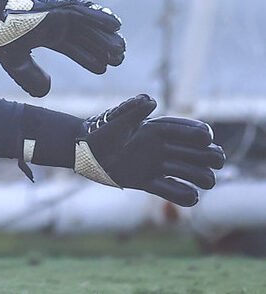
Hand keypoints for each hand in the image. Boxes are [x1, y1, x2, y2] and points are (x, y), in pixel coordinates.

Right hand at [0, 0, 125, 96]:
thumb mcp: (16, 63)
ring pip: (89, 26)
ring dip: (106, 36)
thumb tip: (47, 90)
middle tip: (119, 60)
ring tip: (121, 50)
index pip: (72, 48)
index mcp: (46, 34)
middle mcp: (56, 23)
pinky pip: (85, 11)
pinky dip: (100, 17)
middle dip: (102, 48)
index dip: (87, 58)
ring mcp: (59, 13)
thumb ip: (31, 77)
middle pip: (85, 37)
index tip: (103, 68)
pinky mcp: (59, 6)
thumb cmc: (0, 35)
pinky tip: (116, 25)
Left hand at [74, 94, 225, 206]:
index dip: (201, 134)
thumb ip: (133, 110)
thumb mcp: (117, 120)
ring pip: (193, 173)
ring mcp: (158, 165)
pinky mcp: (149, 182)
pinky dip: (184, 195)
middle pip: (201, 153)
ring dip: (200, 177)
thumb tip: (152, 100)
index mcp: (159, 129)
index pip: (191, 130)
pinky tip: (189, 195)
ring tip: (201, 181)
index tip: (204, 138)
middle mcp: (163, 147)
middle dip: (210, 156)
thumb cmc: (101, 131)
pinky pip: (173, 192)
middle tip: (210, 161)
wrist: (85, 151)